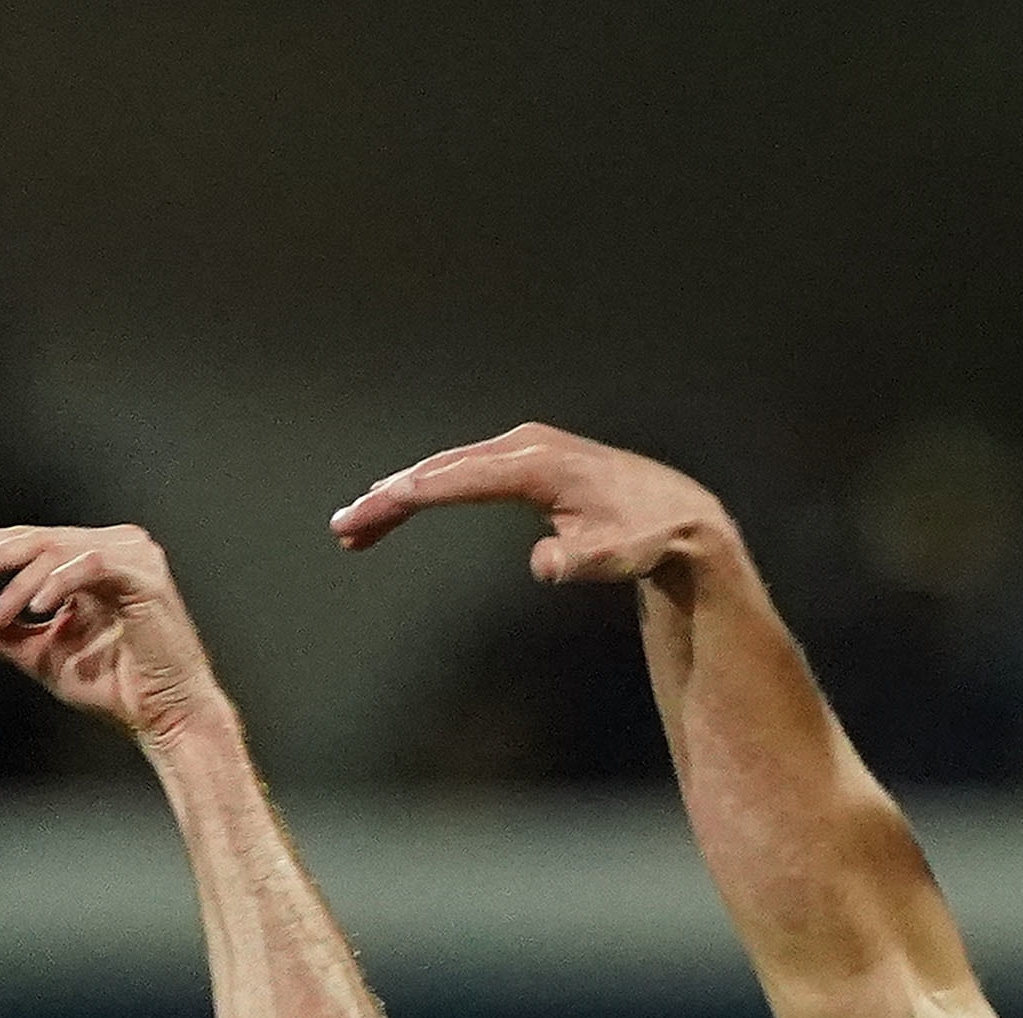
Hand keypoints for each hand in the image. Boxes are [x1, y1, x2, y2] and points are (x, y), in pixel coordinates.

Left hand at [0, 526, 228, 743]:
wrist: (163, 716)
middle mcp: (117, 552)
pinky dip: (60, 584)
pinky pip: (92, 566)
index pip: (36, 541)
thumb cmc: (114, 686)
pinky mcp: (147, 578)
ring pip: (62, 551)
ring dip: (24, 580)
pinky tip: (36, 608)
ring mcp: (135, 561)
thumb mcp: (37, 654)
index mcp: (94, 564)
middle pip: (43, 539)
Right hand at [327, 423, 725, 585]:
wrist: (678, 514)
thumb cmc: (647, 537)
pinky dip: (428, 488)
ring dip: (401, 496)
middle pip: (440, 470)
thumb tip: (546, 565)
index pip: (457, 479)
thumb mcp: (618, 556)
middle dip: (388, 499)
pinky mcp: (526, 459)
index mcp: (536, 466)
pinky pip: (464, 471)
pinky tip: (402, 505)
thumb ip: (581, 560)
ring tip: (358, 528)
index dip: (408, 498)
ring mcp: (524, 448)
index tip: (368, 511)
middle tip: (344, 529)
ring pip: (446, 469)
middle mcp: (524, 447)